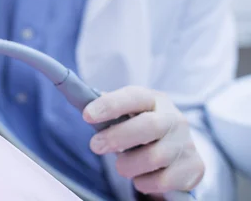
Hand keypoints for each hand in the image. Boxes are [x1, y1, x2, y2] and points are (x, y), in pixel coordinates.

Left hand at [82, 86, 204, 195]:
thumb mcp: (128, 115)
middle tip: (95, 145)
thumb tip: (84, 103)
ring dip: (129, 165)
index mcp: (155, 100)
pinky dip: (144, 182)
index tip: (87, 115)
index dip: (110, 104)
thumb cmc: (142, 130)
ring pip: (154, 157)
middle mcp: (175, 118)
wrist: (177, 153)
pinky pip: (164, 180)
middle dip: (117, 137)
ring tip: (122, 166)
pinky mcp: (195, 167)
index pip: (134, 96)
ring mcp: (187, 143)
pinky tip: (140, 177)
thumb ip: (109, 110)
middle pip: (148, 126)